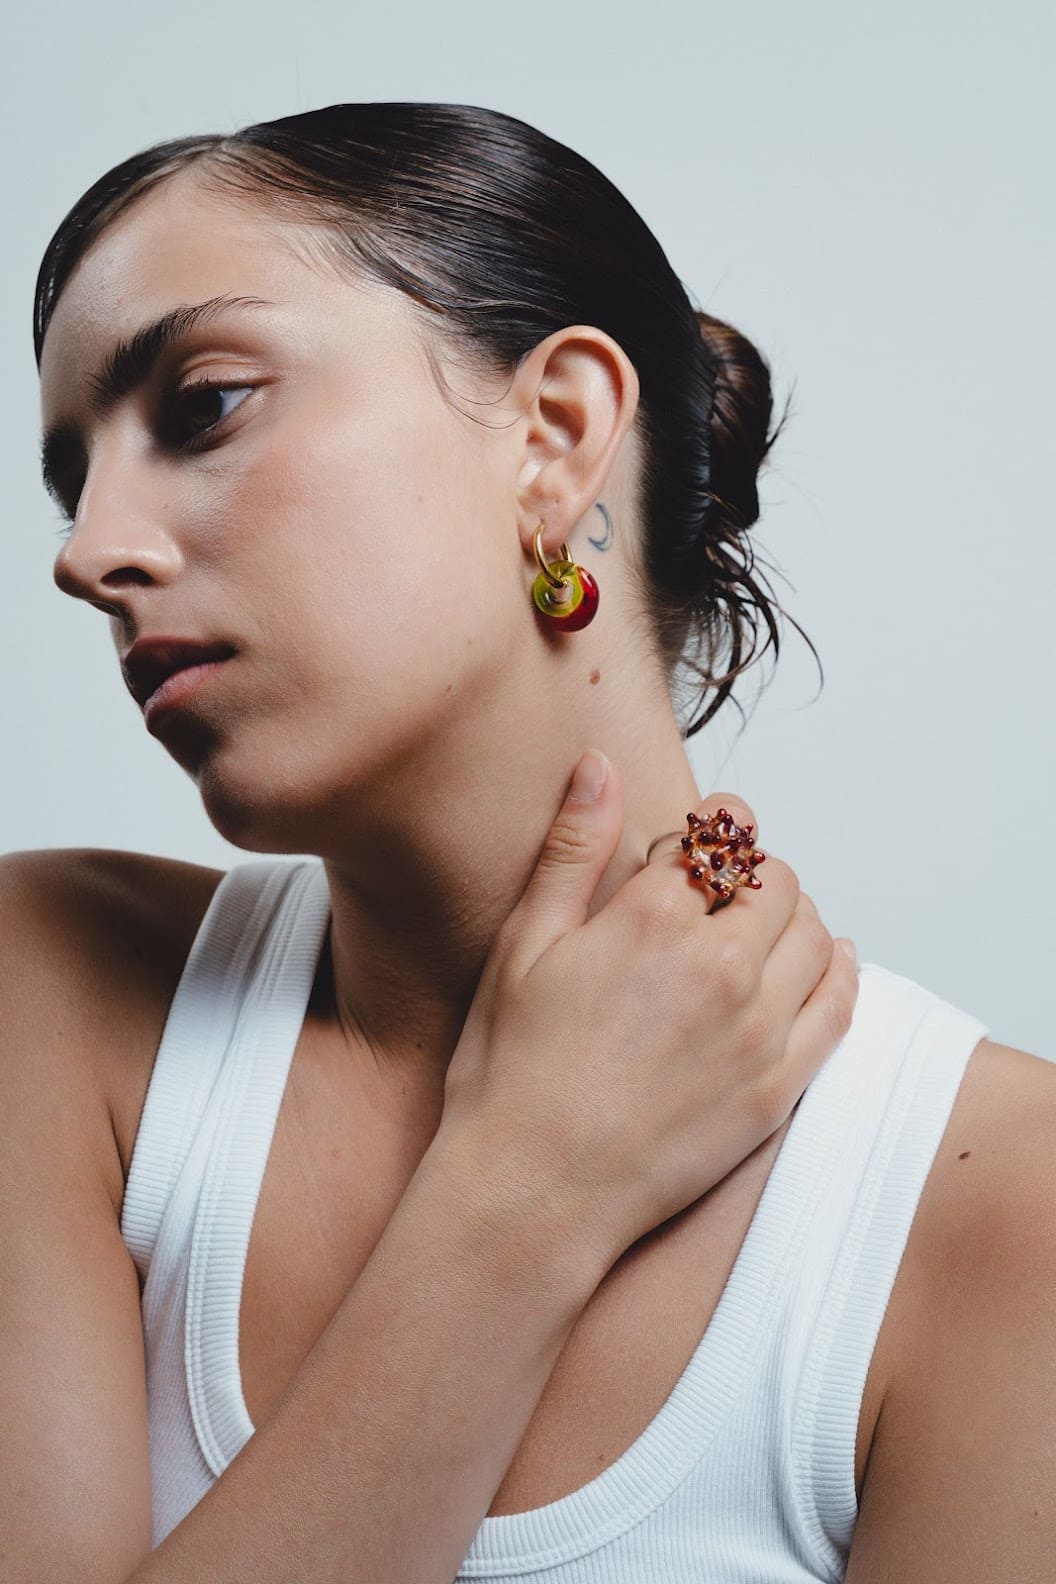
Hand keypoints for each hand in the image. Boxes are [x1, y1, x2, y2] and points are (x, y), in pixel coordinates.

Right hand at [439, 750, 858, 1273]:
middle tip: (716, 890)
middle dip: (748, 870)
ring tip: (755, 928)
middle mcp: (719, 965)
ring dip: (792, 915)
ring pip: (813, 932)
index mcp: (651, 919)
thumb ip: (572, 849)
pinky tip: (822, 963)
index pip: (715, 834)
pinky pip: (839, 1005)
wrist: (533, 1194)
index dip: (705, 829)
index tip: (693, 843)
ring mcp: (757, 1030)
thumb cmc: (511, 1073)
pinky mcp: (778, 1088)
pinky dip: (838, 971)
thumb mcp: (524, 945)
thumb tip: (598, 766)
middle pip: (773, 878)